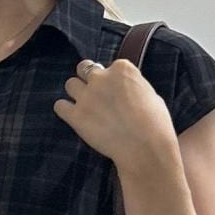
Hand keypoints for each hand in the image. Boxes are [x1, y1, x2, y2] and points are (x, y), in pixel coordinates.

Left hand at [50, 55, 176, 171]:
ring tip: (85, 107)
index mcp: (122, 69)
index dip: (111, 80)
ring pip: (70, 84)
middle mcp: (101, 78)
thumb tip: (127, 90)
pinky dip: (65, 110)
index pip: (109, 66)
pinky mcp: (76, 116)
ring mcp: (87, 96)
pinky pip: (60, 106)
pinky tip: (73, 116)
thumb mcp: (151, 95)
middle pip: (84, 68)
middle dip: (88, 79)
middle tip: (94, 94)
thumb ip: (133, 87)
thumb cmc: (155, 124)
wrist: (145, 148)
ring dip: (76, 93)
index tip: (115, 92)